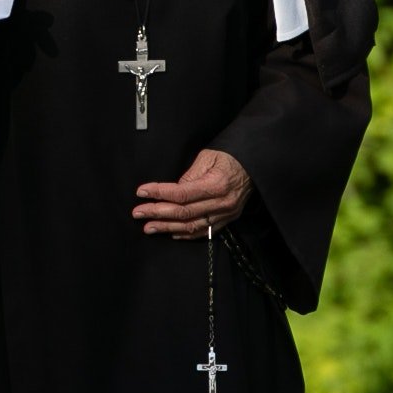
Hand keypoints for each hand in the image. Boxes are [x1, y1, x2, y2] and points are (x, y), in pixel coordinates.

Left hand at [134, 148, 249, 240]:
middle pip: (184, 212)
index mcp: (216, 185)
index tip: (142, 192)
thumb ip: (189, 176)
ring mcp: (226, 214)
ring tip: (149, 227)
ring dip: (168, 228)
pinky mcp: (228, 219)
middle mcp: (222, 203)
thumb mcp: (207, 157)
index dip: (160, 193)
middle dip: (158, 213)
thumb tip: (171, 191)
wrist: (254, 166)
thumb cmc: (229, 157)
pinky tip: (171, 233)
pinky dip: (186, 234)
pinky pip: (204, 232)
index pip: (182, 193)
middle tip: (138, 213)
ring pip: (192, 226)